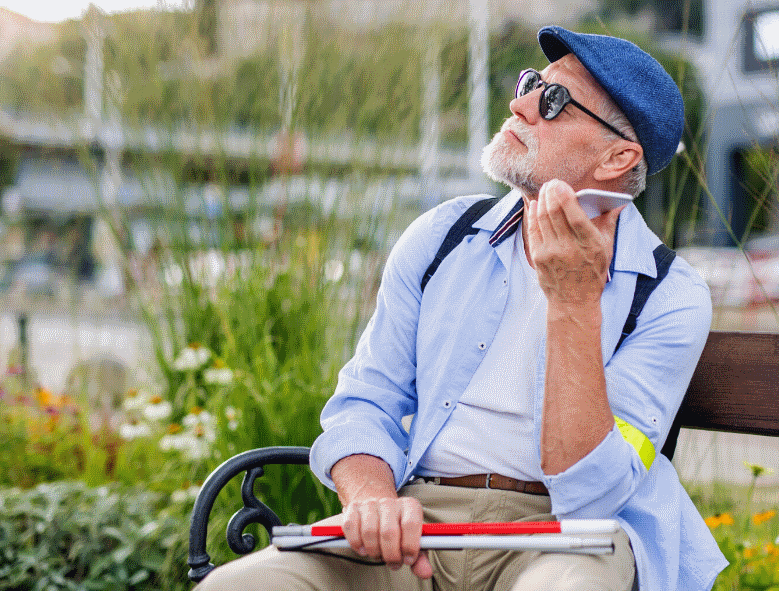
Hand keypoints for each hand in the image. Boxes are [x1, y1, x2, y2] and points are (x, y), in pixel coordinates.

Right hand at [341, 496, 431, 578]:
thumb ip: (420, 558)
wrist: (380, 512)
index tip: (407, 559)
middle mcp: (389, 501)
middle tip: (393, 562)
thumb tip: (425, 573)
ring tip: (379, 554)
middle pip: (389, 532)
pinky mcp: (353, 508)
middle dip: (391, 554)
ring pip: (369, 532)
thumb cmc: (399, 531)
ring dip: (374, 551)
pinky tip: (364, 549)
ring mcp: (370, 503)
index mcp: (409, 506)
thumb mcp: (413, 542)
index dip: (409, 546)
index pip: (410, 524)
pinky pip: (351, 527)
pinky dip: (356, 543)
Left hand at [525, 179, 623, 307]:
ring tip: (545, 190)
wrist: (574, 301)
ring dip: (542, 200)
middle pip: (555, 214)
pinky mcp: (538, 258)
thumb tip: (618, 204)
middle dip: (551, 194)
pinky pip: (534, 230)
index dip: (566, 198)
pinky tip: (536, 204)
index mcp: (589, 245)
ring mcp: (551, 253)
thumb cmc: (593, 273)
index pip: (575, 217)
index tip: (561, 184)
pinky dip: (533, 215)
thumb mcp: (607, 250)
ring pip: (543, 219)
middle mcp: (569, 249)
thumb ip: (609, 224)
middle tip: (552, 182)